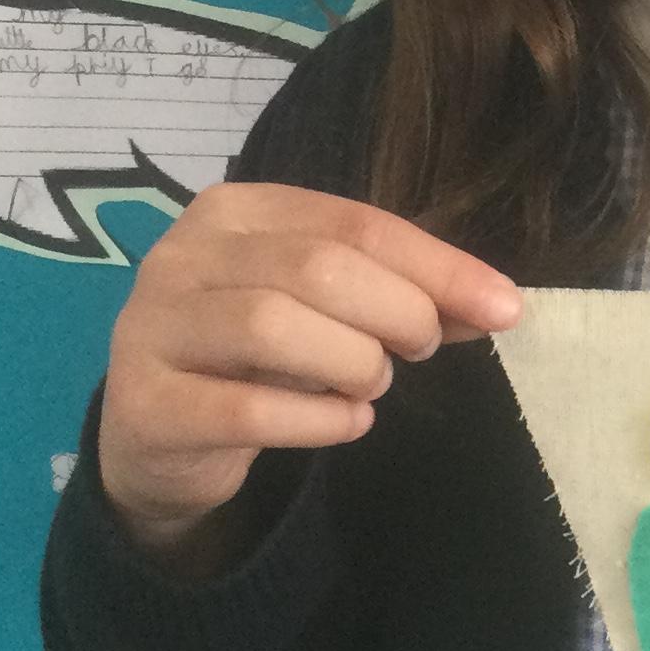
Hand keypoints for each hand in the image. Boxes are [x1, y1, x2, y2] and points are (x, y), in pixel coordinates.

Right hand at [97, 183, 522, 558]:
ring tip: (371, 386)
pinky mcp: (146, 406)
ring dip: (352, 363)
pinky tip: (345, 424)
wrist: (159, 438)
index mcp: (234, 212)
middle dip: (396, 312)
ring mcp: (153, 328)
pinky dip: (317, 420)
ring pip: (273, 325)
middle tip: (420, 349)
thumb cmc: (255, 359)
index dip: (437, 266)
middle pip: (316, 267)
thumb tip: (496, 305)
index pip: (352, 223)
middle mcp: (182, 256)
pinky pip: (247, 409)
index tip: (504, 309)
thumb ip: (399, 294)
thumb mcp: (325, 311)